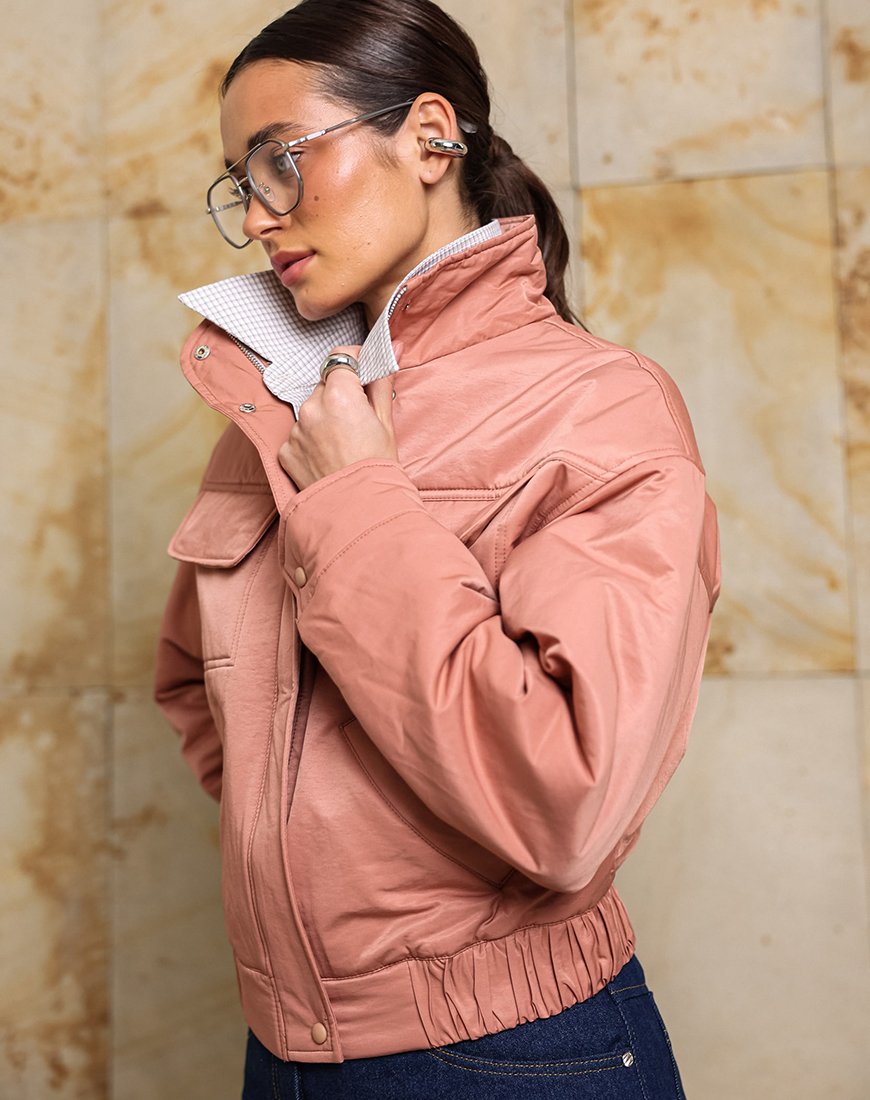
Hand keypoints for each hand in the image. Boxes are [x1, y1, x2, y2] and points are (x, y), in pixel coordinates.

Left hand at [278, 344, 399, 490]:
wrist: (359, 510)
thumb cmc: (377, 468)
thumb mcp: (386, 421)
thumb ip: (382, 381)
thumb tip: (391, 349)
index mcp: (339, 395)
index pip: (340, 359)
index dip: (354, 363)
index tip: (363, 373)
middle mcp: (311, 407)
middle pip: (324, 385)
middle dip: (340, 395)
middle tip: (357, 418)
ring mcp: (295, 430)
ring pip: (310, 410)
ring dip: (323, 418)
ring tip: (343, 443)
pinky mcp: (286, 451)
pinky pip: (298, 435)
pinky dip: (310, 441)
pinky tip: (328, 457)